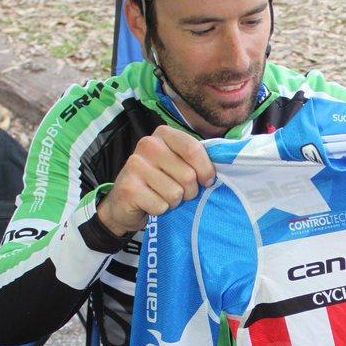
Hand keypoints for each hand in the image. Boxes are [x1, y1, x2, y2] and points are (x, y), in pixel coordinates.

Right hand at [97, 125, 214, 236]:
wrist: (124, 203)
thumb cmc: (159, 182)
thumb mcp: (178, 164)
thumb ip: (195, 160)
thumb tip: (221, 169)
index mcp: (163, 134)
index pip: (194, 149)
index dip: (205, 170)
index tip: (206, 181)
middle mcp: (148, 144)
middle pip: (188, 175)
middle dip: (189, 191)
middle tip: (178, 192)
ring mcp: (135, 165)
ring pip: (176, 193)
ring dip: (174, 202)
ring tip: (162, 196)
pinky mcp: (129, 188)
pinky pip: (161, 206)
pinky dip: (160, 210)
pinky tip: (150, 204)